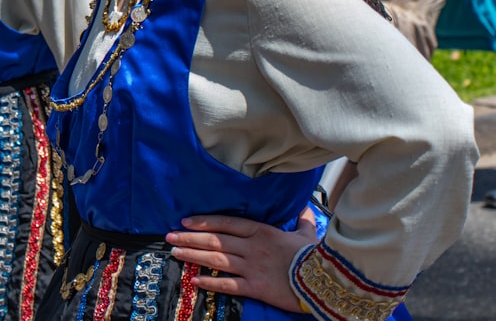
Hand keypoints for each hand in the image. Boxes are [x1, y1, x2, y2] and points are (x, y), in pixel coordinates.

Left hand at [164, 208, 317, 312]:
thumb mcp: (308, 233)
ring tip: (175, 252)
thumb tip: (305, 208)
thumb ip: (303, 221)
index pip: (226, 223)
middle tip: (169, 236)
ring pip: (216, 259)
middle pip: (215, 240)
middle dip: (189, 237)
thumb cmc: (315, 256)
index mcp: (262, 232)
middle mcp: (252, 247)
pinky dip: (210, 281)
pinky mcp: (256, 287)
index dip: (204, 221)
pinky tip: (195, 279)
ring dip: (193, 255)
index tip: (186, 221)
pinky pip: (228, 284)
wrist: (326, 280)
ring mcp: (252, 267)